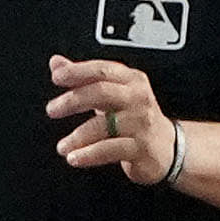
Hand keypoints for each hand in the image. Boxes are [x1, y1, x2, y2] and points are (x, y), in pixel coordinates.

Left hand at [48, 56, 176, 186]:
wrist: (167, 147)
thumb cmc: (134, 117)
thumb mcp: (111, 93)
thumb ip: (83, 78)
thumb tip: (56, 63)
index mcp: (131, 80)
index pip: (103, 70)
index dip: (78, 71)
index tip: (57, 77)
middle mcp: (138, 98)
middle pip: (102, 92)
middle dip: (73, 100)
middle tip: (52, 109)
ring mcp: (141, 123)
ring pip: (104, 125)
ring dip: (77, 136)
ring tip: (62, 146)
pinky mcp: (141, 147)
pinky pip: (110, 149)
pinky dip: (89, 154)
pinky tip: (74, 157)